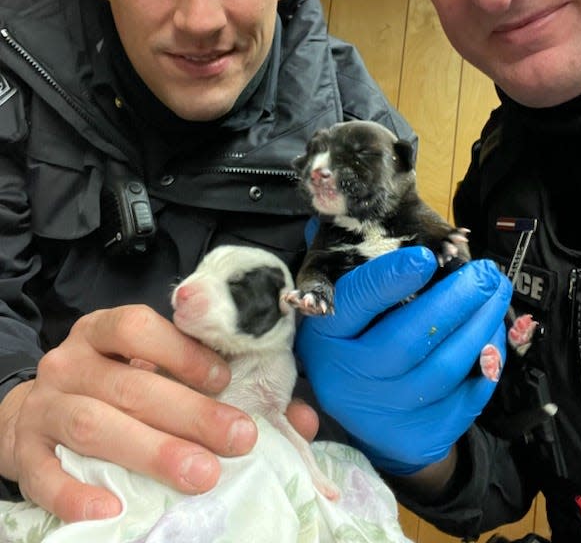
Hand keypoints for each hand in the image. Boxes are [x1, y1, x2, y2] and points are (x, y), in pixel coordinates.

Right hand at [0, 305, 257, 521]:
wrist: (38, 413)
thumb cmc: (114, 388)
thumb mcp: (155, 371)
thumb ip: (221, 388)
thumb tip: (300, 417)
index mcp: (103, 332)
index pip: (137, 326)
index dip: (182, 350)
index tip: (224, 378)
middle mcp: (71, 361)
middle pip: (129, 383)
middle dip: (188, 412)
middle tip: (238, 439)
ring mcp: (45, 406)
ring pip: (94, 425)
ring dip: (151, 450)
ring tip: (200, 475)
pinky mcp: (25, 451)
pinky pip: (44, 474)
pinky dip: (76, 493)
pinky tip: (113, 508)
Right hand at [295, 247, 511, 474]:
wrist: (359, 414)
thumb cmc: (352, 338)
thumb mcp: (338, 302)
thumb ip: (350, 261)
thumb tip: (350, 207)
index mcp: (327, 333)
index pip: (356, 303)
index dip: (391, 279)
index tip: (426, 256)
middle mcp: (350, 375)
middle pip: (408, 338)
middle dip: (455, 301)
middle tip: (485, 273)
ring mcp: (384, 410)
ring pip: (443, 367)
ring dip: (480, 327)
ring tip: (497, 295)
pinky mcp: (417, 434)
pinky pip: (464, 399)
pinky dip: (485, 365)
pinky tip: (493, 336)